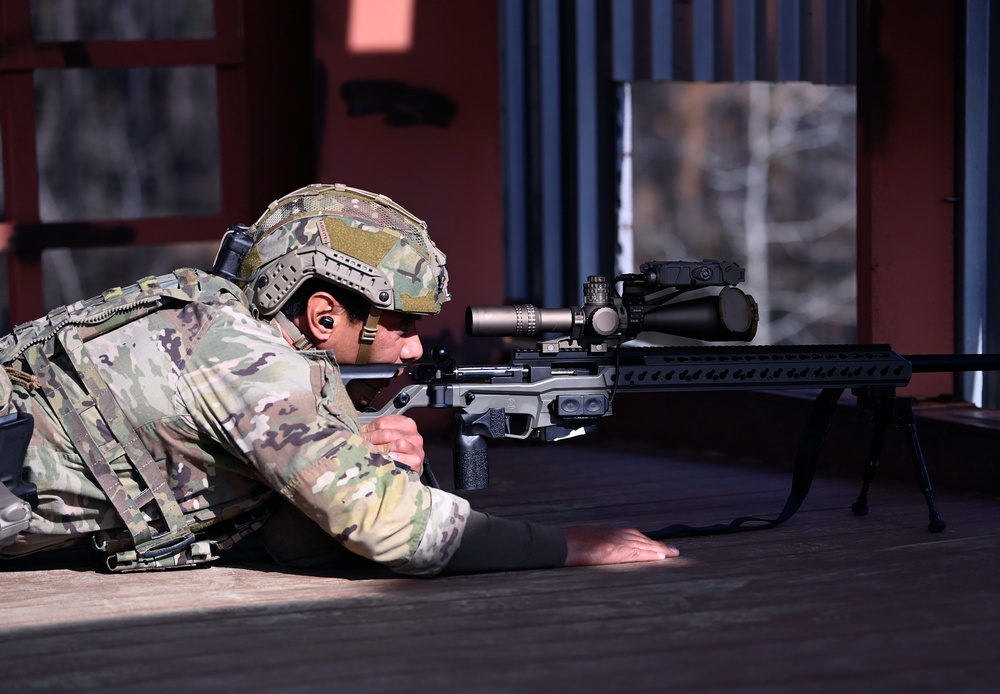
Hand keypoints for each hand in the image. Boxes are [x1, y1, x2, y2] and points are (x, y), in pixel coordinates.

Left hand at [361, 415, 424, 474]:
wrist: (411, 466)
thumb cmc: (398, 450)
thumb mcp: (390, 436)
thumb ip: (378, 430)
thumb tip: (359, 428)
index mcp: (406, 424)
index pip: (383, 422)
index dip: (369, 429)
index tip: (362, 435)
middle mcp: (413, 434)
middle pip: (387, 433)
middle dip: (372, 439)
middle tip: (363, 445)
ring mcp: (416, 448)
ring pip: (397, 444)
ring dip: (382, 450)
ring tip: (373, 453)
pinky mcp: (416, 461)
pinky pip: (403, 458)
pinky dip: (393, 459)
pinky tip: (387, 460)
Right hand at [562, 526, 678, 566]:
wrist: (557, 543)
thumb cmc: (564, 544)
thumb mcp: (581, 539)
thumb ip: (593, 543)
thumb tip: (593, 550)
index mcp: (606, 531)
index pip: (631, 534)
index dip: (646, 540)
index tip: (656, 545)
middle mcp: (613, 533)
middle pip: (641, 538)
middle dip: (658, 544)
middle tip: (673, 550)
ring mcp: (614, 540)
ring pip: (643, 544)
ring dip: (659, 549)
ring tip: (673, 554)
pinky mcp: (613, 550)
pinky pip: (636, 552)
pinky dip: (650, 554)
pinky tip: (661, 557)